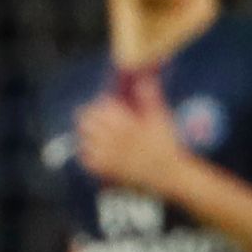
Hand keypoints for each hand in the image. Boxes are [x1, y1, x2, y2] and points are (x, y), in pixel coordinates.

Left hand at [74, 88, 195, 199]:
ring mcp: (108, 156)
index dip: (101, 106)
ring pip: (83, 140)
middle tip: (98, 121)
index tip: (108, 108)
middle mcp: (113, 139)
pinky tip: (97, 151)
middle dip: (90, 119)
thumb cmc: (166, 144)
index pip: (99, 108)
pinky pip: (86, 159)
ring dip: (88, 135)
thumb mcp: (161, 118)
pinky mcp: (106, 170)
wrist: (169, 174)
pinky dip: (88, 153)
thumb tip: (143, 77)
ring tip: (96, 135)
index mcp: (125, 124)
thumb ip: (150, 97)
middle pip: (85, 122)